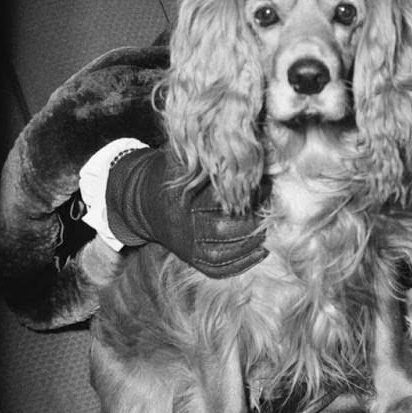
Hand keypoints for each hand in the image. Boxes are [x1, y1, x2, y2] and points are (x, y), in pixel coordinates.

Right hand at [105, 147, 266, 276]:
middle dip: (251, 219)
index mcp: (179, 199)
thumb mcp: (183, 158)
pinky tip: (260, 251)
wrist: (141, 201)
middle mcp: (181, 226)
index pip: (219, 201)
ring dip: (251, 241)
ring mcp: (185, 246)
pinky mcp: (190, 259)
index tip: (265, 186)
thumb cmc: (169, 173)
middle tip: (270, 208)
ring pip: (224, 251)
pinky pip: (218, 268)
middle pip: (224, 229)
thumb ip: (208, 154)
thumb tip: (241, 144)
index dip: (247, 195)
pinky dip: (242, 263)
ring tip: (268, 227)